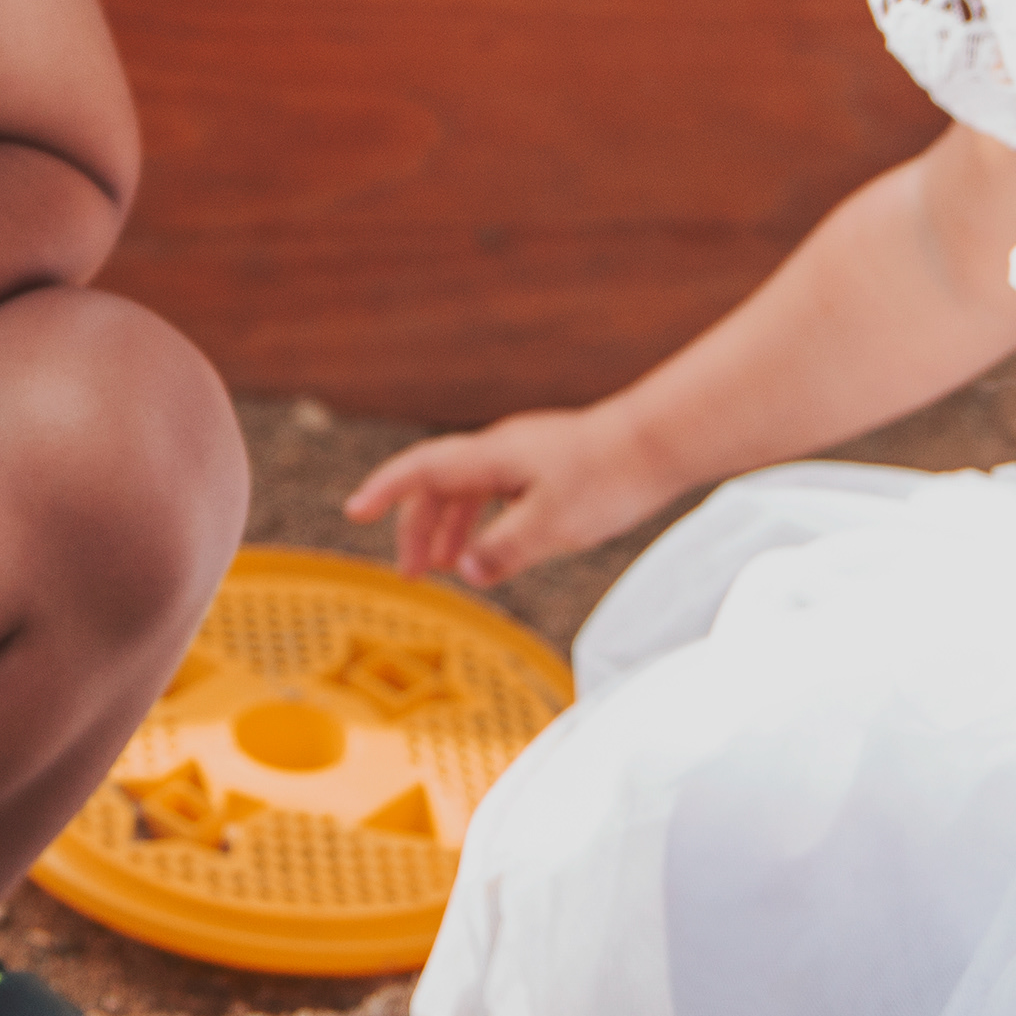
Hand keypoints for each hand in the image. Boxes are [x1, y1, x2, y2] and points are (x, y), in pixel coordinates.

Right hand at [343, 406, 673, 586]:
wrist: (662, 442)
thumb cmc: (610, 477)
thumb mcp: (551, 526)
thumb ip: (504, 550)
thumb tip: (465, 570)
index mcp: (493, 457)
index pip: (422, 470)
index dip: (384, 490)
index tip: (354, 512)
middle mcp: (504, 450)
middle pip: (442, 485)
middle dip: (419, 528)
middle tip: (411, 573)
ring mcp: (528, 455)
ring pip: (472, 489)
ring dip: (452, 527)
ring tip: (445, 565)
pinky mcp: (552, 464)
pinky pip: (500, 492)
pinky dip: (485, 520)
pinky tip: (496, 545)